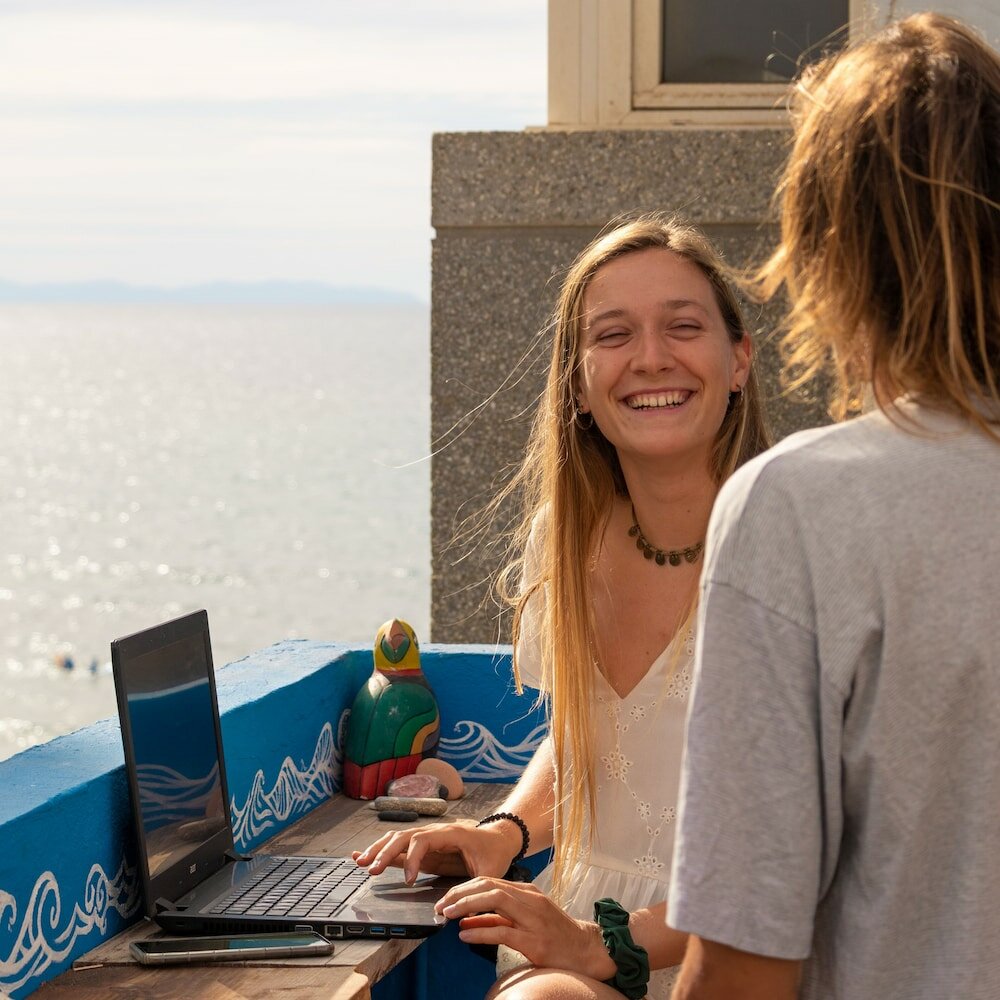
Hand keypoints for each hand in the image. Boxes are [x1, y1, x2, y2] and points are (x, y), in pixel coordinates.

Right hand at [352, 819, 517, 884]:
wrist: (499, 838)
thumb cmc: (495, 853)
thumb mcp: (491, 871)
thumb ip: (478, 888)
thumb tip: (465, 909)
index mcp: (450, 834)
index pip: (423, 840)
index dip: (412, 859)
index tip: (409, 881)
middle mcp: (435, 832)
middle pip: (404, 836)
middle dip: (385, 852)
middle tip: (370, 869)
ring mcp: (428, 839)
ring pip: (397, 839)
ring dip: (378, 850)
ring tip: (360, 862)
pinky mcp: (424, 848)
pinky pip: (400, 847)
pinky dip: (382, 851)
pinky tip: (364, 856)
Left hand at [436, 876, 616, 982]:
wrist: (585, 949)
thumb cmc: (555, 933)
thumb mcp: (526, 918)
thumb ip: (498, 917)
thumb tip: (467, 919)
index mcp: (527, 891)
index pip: (489, 880)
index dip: (464, 887)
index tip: (446, 896)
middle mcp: (530, 899)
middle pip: (489, 885)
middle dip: (461, 893)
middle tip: (441, 904)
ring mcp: (533, 919)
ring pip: (495, 901)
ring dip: (467, 905)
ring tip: (448, 914)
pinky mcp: (535, 941)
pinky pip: (503, 931)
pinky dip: (481, 931)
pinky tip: (465, 935)